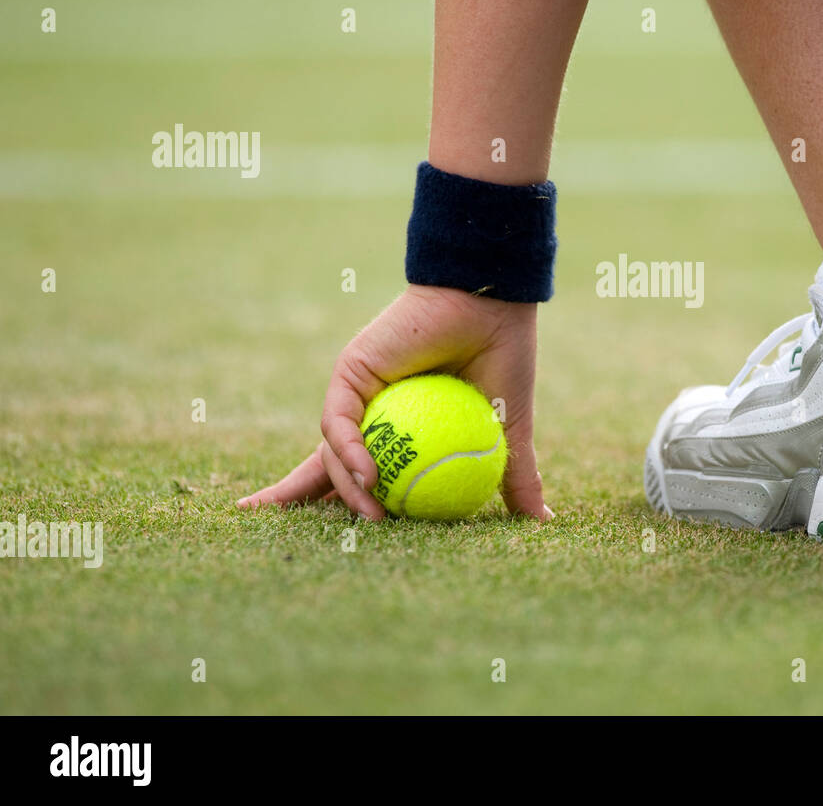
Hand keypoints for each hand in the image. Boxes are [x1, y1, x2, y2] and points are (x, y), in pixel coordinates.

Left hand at [238, 285, 548, 521]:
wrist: (492, 303)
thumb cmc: (503, 356)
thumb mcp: (509, 431)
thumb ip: (514, 477)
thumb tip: (540, 523)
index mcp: (404, 427)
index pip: (370, 473)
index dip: (352, 504)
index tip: (355, 538)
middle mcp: (373, 411)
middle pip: (328, 465)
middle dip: (292, 497)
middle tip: (261, 521)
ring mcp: (358, 393)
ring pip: (335, 453)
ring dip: (349, 489)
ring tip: (375, 517)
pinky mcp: (349, 373)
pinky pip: (340, 423)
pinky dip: (350, 453)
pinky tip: (371, 477)